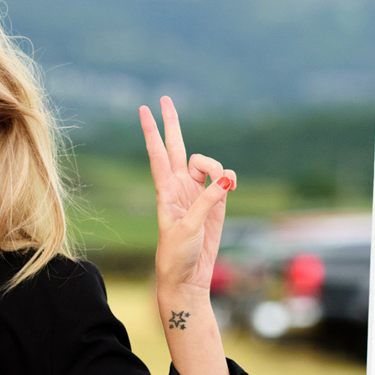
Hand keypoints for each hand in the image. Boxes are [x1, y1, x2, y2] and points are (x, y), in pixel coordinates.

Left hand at [140, 95, 235, 292]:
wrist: (187, 276)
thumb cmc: (178, 254)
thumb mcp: (188, 227)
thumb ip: (207, 201)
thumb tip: (226, 180)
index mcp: (165, 190)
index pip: (158, 154)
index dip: (152, 132)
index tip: (144, 110)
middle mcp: (179, 186)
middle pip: (176, 147)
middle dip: (171, 123)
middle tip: (164, 99)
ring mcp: (197, 192)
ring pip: (207, 163)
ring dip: (216, 166)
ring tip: (224, 185)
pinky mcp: (215, 202)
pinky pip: (224, 179)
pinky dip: (228, 179)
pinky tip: (230, 187)